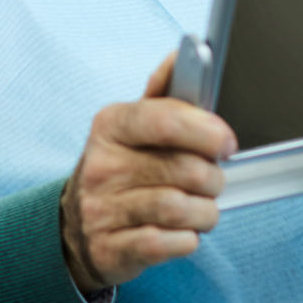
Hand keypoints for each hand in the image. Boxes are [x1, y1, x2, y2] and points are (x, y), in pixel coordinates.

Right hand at [59, 52, 235, 292]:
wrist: (76, 227)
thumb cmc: (119, 170)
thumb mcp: (132, 127)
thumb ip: (163, 95)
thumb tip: (181, 54)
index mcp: (111, 125)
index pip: (164, 120)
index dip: (205, 130)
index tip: (226, 142)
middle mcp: (102, 165)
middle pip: (185, 170)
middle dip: (213, 179)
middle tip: (212, 180)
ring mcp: (103, 208)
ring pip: (182, 209)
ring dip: (205, 213)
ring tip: (200, 209)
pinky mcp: (111, 247)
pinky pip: (171, 244)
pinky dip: (187, 240)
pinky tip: (181, 232)